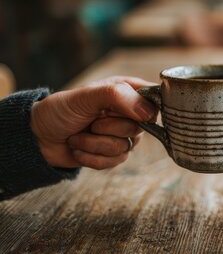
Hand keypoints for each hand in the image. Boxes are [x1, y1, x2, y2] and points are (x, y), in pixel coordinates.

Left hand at [30, 76, 157, 169]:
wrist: (38, 137)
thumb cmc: (60, 110)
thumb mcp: (86, 96)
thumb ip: (118, 96)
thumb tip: (148, 113)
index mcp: (127, 91)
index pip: (154, 100)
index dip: (145, 110)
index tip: (127, 113)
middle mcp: (128, 113)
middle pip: (140, 128)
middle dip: (108, 129)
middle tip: (90, 122)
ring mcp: (122, 135)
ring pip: (125, 148)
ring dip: (94, 144)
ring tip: (78, 136)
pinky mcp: (113, 155)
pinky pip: (114, 162)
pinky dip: (91, 157)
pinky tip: (79, 148)